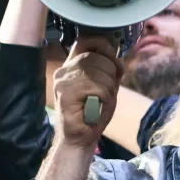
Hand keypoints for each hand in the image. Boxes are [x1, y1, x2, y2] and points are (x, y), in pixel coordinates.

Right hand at [53, 35, 122, 149]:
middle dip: (111, 72)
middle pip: (96, 56)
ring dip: (108, 87)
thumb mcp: (106, 85)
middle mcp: (64, 70)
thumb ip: (109, 68)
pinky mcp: (65, 93)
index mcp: (71, 66)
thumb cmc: (93, 113)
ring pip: (98, 71)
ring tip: (103, 100)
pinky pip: (96, 86)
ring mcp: (62, 81)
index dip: (103, 45)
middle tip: (109, 91)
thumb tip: (117, 52)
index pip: (85, 41)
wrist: (81, 138)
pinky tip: (98, 105)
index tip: (114, 59)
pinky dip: (105, 96)